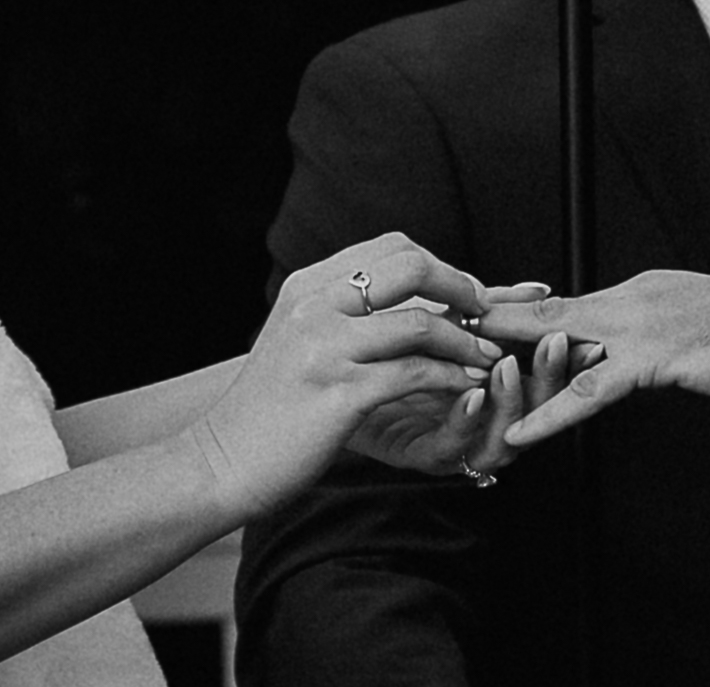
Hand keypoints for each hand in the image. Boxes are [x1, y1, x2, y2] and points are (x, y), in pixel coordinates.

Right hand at [194, 233, 502, 517]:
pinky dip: (451, 377)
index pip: (391, 248)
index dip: (440, 266)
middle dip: (461, 288)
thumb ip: (342, 311)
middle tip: (485, 314)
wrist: (221, 461)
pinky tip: (467, 386)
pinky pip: (415, 373)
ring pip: (420, 323)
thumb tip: (408, 298)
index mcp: (307, 286)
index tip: (465, 293)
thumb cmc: (271, 407)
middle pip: (411, 266)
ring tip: (487, 356)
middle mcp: (314, 306)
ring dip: (466, 340)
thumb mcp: (299, 339)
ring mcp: (325, 348)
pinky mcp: (340, 393)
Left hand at [346, 284, 574, 476]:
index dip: (563, 360)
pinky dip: (466, 422)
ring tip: (508, 365)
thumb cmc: (375, 355)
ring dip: (511, 399)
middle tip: (554, 344)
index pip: (540, 379)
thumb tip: (536, 290)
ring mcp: (450, 439)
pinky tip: (470, 393)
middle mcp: (476, 420)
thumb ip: (484, 311)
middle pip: (532, 411)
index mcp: (488, 388)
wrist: (315, 392)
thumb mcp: (437, 324)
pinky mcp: (416, 453)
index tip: (574, 331)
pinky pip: (450, 447)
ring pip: (501, 437)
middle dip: (550, 377)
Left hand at [479, 270, 709, 444]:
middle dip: (495, 329)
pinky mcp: (663, 357)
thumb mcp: (698, 333)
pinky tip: (522, 430)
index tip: (476, 325)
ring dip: (510, 363)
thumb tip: (626, 356)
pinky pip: (596, 387)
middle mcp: (635, 299)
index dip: (519, 319)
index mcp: (642, 292)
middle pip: (549, 316)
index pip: (567, 308)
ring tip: (462, 376)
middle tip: (444, 338)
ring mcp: (647, 323)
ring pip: (560, 343)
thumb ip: (655, 341)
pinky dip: (554, 411)